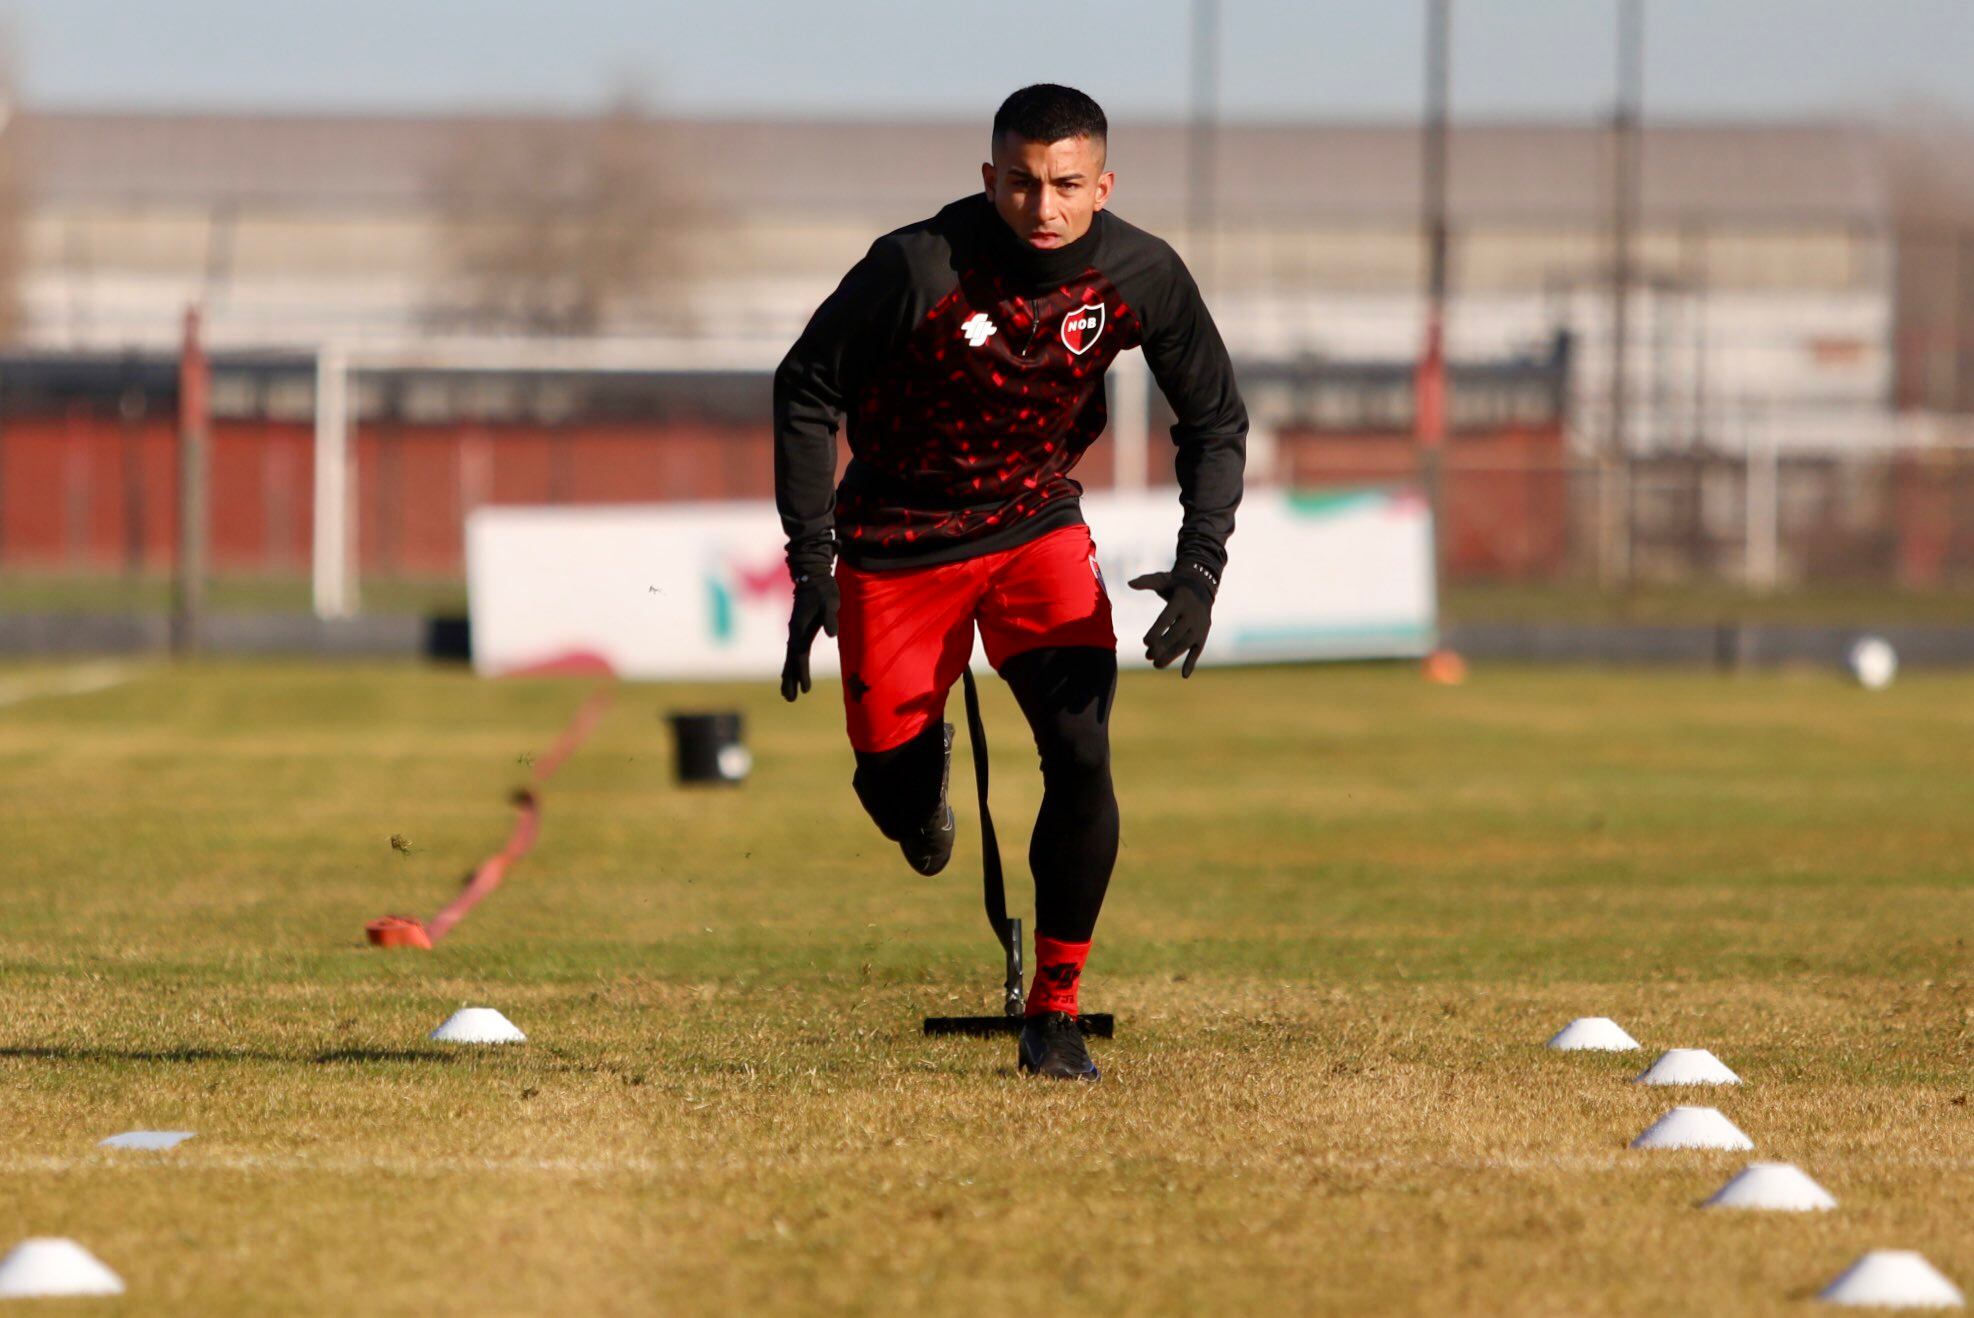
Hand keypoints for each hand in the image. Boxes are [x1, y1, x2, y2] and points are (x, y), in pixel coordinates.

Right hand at [780, 573, 839, 700]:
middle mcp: (794, 632)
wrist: (812, 575)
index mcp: (800, 628)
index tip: (804, 689)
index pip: (800, 655)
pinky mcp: (798, 629)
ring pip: (790, 657)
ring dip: (788, 675)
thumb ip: (830, 618)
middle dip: (790, 680)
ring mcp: (795, 631)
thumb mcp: (831, 602)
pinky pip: (793, 651)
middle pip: (791, 660)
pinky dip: (792, 664)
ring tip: (787, 693)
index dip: (802, 672)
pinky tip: (792, 671)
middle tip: (789, 699)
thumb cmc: (824, 589)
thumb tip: (832, 633)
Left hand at [1127, 561, 1217, 676]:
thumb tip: (1129, 583)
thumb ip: (1146, 581)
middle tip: (1147, 656)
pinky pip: (1198, 650)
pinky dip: (1192, 662)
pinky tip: (1184, 675)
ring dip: (1172, 656)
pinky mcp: (1204, 634)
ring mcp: (1200, 625)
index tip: (1145, 642)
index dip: (1157, 631)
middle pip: (1177, 634)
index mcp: (1181, 599)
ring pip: (1186, 644)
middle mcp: (1193, 613)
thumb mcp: (1162, 579)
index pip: (1167, 618)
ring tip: (1156, 665)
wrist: (1201, 585)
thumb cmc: (1175, 584)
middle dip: (1162, 646)